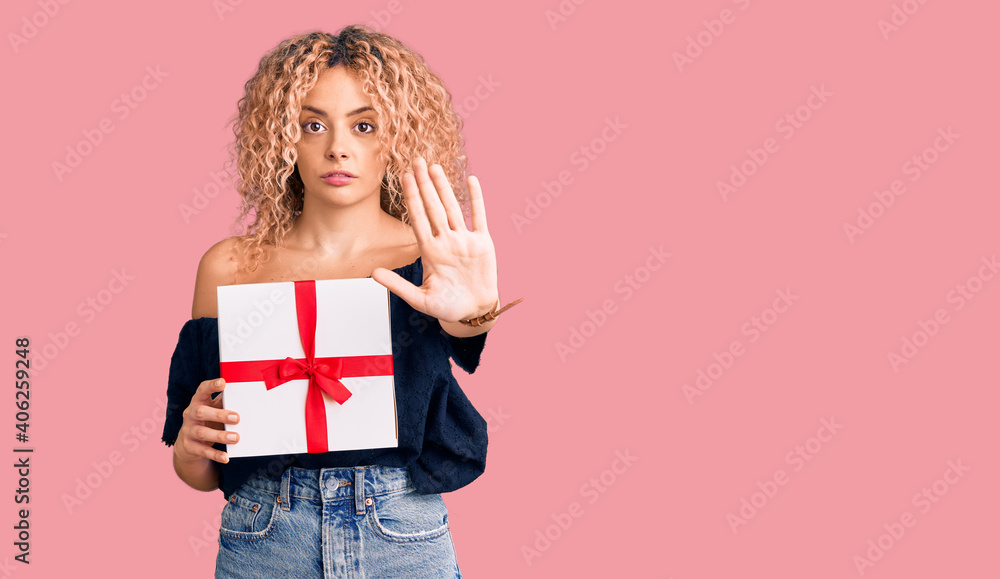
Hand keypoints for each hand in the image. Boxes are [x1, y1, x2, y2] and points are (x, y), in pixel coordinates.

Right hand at [175, 378, 239, 464]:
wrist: (187, 445)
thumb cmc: (207, 421)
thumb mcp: (213, 409)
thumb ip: (224, 402)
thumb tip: (245, 395)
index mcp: (198, 402)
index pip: (202, 390)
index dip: (211, 386)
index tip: (223, 382)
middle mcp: (190, 415)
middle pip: (200, 412)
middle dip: (219, 414)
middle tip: (237, 418)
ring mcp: (188, 431)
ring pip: (202, 432)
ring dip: (220, 435)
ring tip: (236, 438)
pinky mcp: (189, 447)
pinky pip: (202, 451)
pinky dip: (215, 454)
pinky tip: (226, 457)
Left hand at [372, 157, 498, 322]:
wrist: (474, 312)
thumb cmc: (447, 307)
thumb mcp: (420, 299)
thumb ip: (398, 285)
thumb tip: (373, 274)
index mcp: (430, 252)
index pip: (418, 218)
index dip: (412, 197)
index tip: (404, 178)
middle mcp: (446, 241)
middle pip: (433, 207)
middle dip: (424, 184)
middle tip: (416, 160)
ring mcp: (464, 240)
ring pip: (452, 207)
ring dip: (444, 187)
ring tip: (435, 167)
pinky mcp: (483, 243)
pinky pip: (479, 216)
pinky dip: (476, 199)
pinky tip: (471, 181)